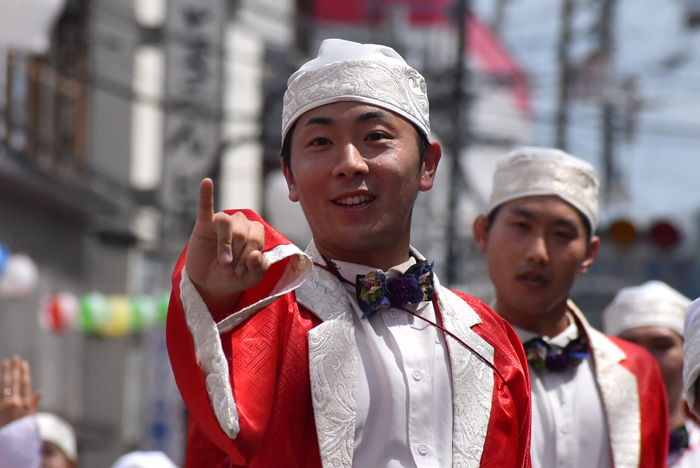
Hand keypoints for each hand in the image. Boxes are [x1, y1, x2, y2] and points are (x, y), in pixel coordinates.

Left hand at [0, 356, 41, 427]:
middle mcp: (16, 402)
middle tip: (15, 358)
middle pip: (15, 381)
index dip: (25, 372)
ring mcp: (5, 405)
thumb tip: (40, 391)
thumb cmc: (23, 430)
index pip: (25, 384)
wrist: (12, 442)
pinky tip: (0, 377)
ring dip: (5, 372)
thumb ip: (34, 404)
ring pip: (5, 385)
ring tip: (6, 362)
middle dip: (15, 368)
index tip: (24, 363)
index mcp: (26, 404)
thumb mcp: (32, 418)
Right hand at [185, 179, 268, 310]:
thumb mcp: (249, 279)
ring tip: (223, 261)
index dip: (249, 257)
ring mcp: (222, 222)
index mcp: (255, 233)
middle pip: (242, 233)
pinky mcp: (204, 223)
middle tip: (229, 269)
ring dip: (225, 246)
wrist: (206, 282)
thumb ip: (259, 269)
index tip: (240, 272)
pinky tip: (206, 183)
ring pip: (227, 224)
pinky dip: (206, 195)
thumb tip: (256, 255)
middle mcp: (240, 223)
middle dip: (237, 255)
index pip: (256, 238)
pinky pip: (205, 206)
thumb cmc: (231, 276)